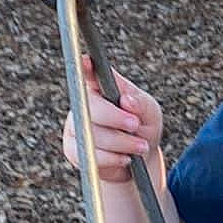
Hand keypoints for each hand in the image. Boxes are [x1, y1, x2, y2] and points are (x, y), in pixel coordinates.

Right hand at [62, 57, 162, 183]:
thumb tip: (127, 101)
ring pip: (93, 134)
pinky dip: (113, 158)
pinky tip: (124, 157)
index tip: (87, 61)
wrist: (138, 161)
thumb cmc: (143, 128)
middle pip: (90, 106)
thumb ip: (140, 104)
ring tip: (140, 146)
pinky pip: (91, 155)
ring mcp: (75, 126)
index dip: (85, 68)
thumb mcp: (150, 112)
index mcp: (100, 87)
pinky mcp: (73, 149)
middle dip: (115, 117)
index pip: (89, 74)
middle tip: (135, 125)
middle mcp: (83, 103)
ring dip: (121, 142)